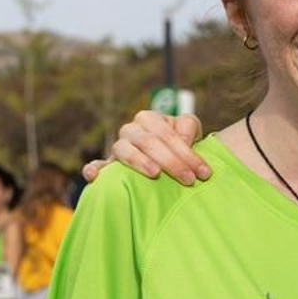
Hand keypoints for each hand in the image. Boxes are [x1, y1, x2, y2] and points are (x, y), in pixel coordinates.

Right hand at [89, 111, 206, 185]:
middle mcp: (131, 130)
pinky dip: (94, 169)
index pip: (167, 133)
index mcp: (149, 118)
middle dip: (172, 162)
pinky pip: (98, 166)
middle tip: (189, 180)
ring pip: (124, 150)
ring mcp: (118, 147)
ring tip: (155, 173)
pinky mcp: (109, 165)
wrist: (168, 155)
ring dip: (140, 162)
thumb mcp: (190, 129)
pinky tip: (94, 177)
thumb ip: (188, 127)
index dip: (187, 152)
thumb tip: (183, 139)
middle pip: (149, 142)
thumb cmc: (181, 142)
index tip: (203, 172)